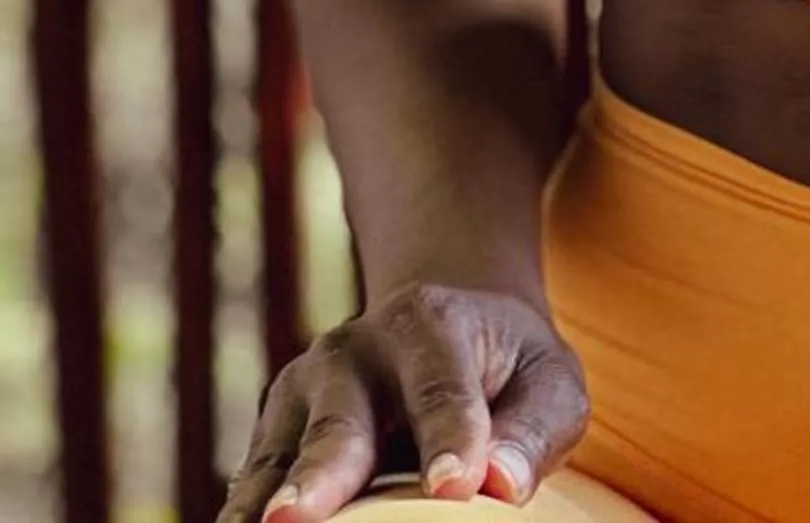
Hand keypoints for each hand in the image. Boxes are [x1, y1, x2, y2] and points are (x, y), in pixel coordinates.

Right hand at [217, 283, 588, 520]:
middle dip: (325, 471)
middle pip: (340, 421)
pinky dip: (244, 514)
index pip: (442, 388)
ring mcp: (301, 392)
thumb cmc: (506, 370)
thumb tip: (501, 486)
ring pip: (280, 456)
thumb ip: (534, 428)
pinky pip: (251, 484)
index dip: (448, 440)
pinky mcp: (272, 438)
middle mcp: (352, 352)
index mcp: (430, 323)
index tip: (455, 488)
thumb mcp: (547, 380)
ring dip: (269, 502)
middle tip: (301, 516)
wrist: (436, 330)